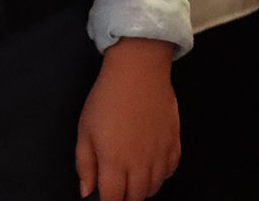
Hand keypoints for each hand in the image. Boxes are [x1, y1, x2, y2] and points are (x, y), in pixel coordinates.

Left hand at [76, 38, 179, 200]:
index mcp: (114, 161)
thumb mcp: (84, 130)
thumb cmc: (109, 96)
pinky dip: (162, 173)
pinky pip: (172, 168)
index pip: (113, 199)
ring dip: (143, 187)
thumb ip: (85, 165)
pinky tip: (152, 165)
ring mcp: (160, 151)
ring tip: (133, 177)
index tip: (105, 195)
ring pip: (155, 186)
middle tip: (117, 185)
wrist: (138, 69)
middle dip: (124, 196)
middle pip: (135, 196)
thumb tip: (86, 190)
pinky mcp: (174, 139)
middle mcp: (140, 161)